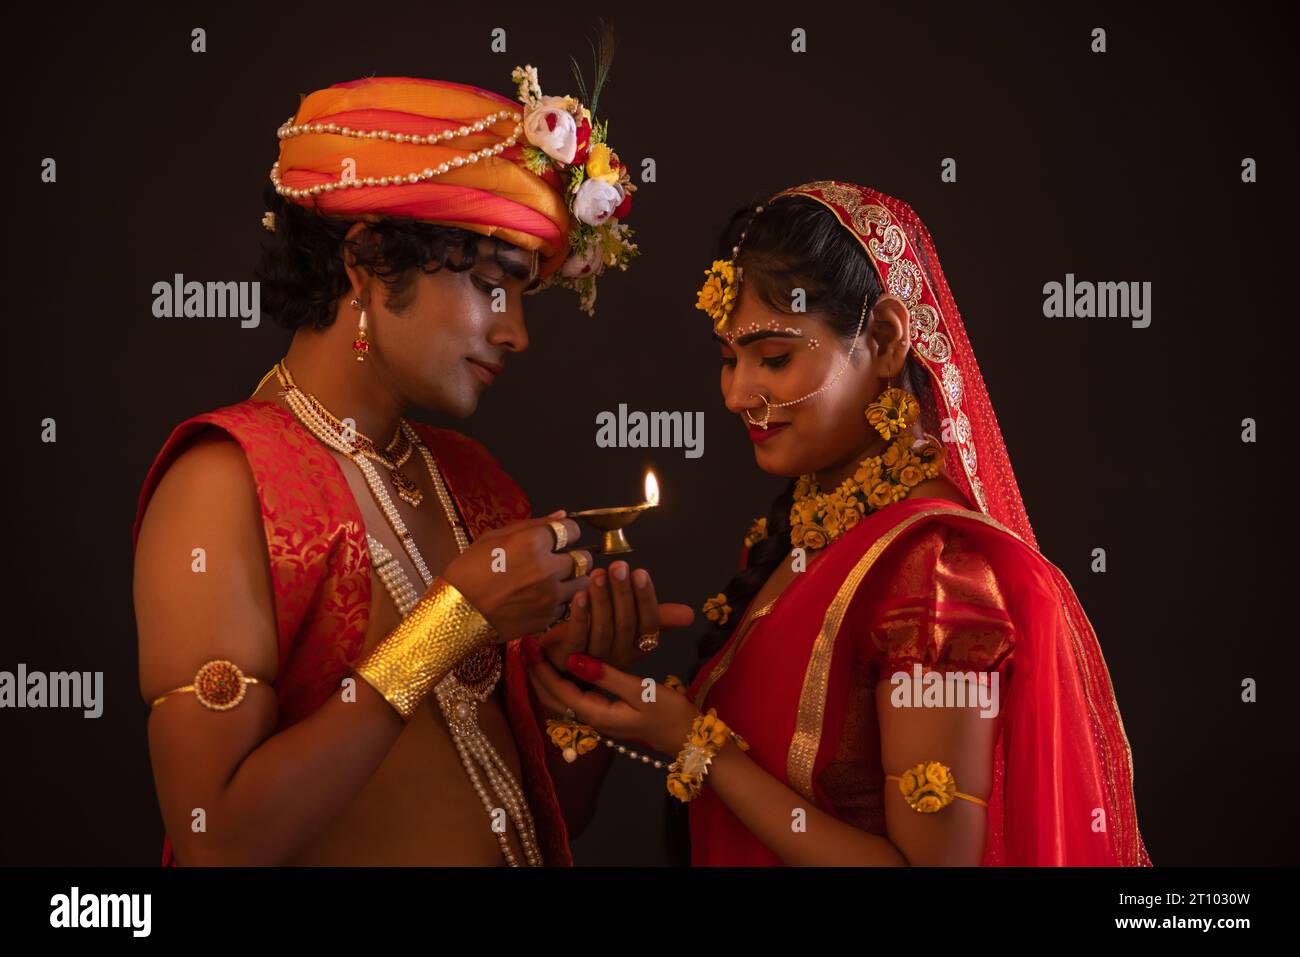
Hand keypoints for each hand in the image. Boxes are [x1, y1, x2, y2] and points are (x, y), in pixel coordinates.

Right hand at [442, 511, 591, 641]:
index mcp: (533, 542)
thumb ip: (533, 524)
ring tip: (556, 580)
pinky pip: (569, 605)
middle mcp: (547, 568)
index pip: (573, 530)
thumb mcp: (494, 537)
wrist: (455, 612)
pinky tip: (542, 598)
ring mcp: (550, 596)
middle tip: (559, 560)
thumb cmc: (468, 571)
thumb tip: (561, 515)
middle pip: (584, 558)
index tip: (559, 538)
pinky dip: (561, 600)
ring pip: (583, 583)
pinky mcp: (547, 618)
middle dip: (574, 556)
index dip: (566, 533)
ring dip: (573, 580)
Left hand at [523, 649, 700, 756]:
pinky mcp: (605, 714)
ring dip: (545, 677)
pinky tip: (561, 666)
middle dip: (535, 672)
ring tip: (535, 654)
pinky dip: (561, 681)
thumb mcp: (640, 692)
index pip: (557, 689)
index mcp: (595, 714)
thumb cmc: (669, 714)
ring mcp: (597, 718)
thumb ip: (606, 676)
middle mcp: (590, 719)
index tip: (529, 642)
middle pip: (551, 697)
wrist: (689, 739)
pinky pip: (573, 697)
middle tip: (523, 646)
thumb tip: (574, 659)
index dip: (540, 666)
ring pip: (560, 699)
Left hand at [537, 561, 694, 671]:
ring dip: (601, 600)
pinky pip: (577, 637)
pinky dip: (579, 616)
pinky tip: (579, 595)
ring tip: (597, 575)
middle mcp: (620, 656)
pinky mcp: (570, 660)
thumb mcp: (632, 628)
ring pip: (602, 629)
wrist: (561, 667)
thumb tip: (690, 614)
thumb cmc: (599, 639)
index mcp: (638, 647)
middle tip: (618, 567)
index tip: (640, 572)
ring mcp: (595, 661)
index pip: (649, 623)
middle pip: (626, 623)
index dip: (645, 598)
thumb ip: (658, 617)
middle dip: (623, 593)